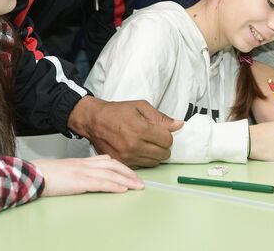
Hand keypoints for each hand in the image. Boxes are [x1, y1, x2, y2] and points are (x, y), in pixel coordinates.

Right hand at [35, 155, 144, 196]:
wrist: (35, 174)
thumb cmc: (45, 175)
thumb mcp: (65, 170)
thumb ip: (77, 172)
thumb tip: (85, 178)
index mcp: (82, 161)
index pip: (106, 160)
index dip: (121, 165)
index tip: (130, 171)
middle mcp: (85, 163)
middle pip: (113, 165)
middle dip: (129, 172)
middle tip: (140, 181)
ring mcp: (83, 171)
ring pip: (111, 173)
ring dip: (127, 180)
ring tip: (138, 186)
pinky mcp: (80, 181)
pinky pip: (102, 183)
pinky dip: (115, 186)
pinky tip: (123, 189)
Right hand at [68, 97, 182, 167]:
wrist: (94, 121)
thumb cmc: (117, 112)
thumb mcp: (140, 107)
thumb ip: (161, 118)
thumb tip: (179, 125)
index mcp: (140, 130)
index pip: (167, 140)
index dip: (167, 135)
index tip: (161, 131)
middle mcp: (134, 146)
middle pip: (163, 154)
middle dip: (163, 146)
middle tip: (155, 138)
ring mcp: (127, 157)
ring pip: (154, 162)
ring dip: (154, 154)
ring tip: (146, 143)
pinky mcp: (121, 163)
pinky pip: (142, 166)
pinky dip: (144, 159)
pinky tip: (138, 149)